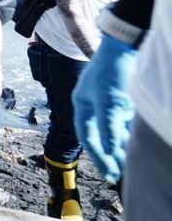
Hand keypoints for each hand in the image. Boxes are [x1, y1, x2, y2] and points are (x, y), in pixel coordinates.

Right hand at [73, 33, 137, 181]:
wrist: (127, 47)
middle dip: (110, 154)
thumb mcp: (109, 102)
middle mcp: (94, 106)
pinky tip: (137, 145)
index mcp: (83, 105)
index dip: (98, 156)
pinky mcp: (123, 101)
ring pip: (114, 131)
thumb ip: (108, 127)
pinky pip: (125, 123)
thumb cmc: (112, 72)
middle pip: (100, 136)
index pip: (87, 136)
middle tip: (120, 173)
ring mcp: (109, 104)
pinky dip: (129, 134)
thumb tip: (109, 150)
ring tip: (130, 163)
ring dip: (120, 145)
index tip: (109, 174)